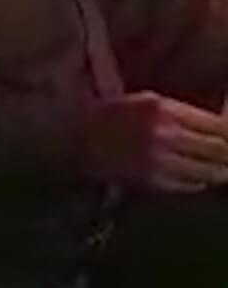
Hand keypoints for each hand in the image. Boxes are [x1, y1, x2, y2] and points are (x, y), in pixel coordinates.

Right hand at [84, 91, 227, 191]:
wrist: (75, 142)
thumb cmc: (108, 118)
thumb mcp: (145, 102)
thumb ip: (181, 112)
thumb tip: (220, 123)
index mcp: (162, 109)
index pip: (218, 125)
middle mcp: (165, 135)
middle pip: (220, 150)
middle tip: (227, 154)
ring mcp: (160, 161)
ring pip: (211, 172)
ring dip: (220, 170)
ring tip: (221, 168)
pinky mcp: (154, 181)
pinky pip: (192, 185)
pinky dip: (199, 182)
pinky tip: (196, 176)